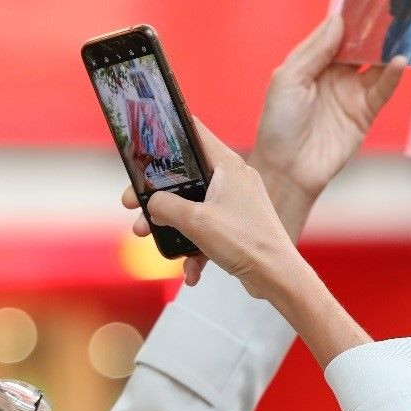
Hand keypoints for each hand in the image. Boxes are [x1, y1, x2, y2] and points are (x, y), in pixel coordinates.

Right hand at [126, 121, 370, 367]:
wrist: (277, 277)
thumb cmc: (246, 242)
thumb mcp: (196, 221)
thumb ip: (165, 206)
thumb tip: (151, 203)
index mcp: (227, 166)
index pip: (194, 133)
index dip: (167, 136)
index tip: (144, 145)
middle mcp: (233, 180)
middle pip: (185, 177)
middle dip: (157, 195)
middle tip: (133, 205)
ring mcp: (236, 204)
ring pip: (193, 207)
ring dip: (171, 226)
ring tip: (149, 238)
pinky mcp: (238, 227)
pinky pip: (207, 232)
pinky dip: (194, 249)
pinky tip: (190, 270)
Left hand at [249, 15, 402, 238]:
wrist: (287, 169)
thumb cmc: (278, 124)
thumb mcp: (288, 79)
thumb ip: (314, 50)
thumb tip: (338, 20)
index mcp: (311, 64)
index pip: (336, 34)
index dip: (350, 18)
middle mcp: (334, 76)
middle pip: (360, 46)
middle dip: (375, 29)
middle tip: (394, 7)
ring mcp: (351, 94)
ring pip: (376, 64)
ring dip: (389, 48)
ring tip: (405, 29)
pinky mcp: (364, 113)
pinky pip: (383, 89)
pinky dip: (393, 75)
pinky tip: (400, 61)